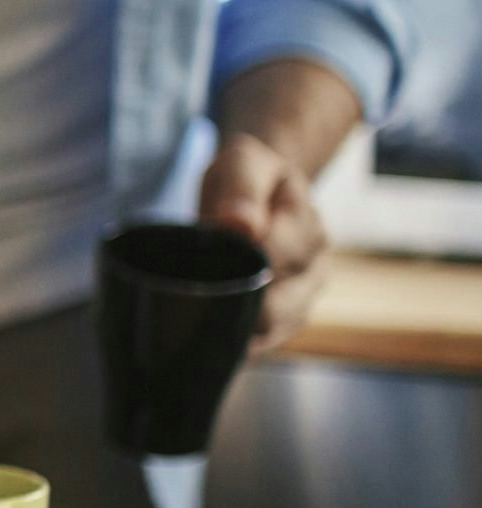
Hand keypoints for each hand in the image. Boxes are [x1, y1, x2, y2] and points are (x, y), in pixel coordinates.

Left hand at [199, 131, 330, 353]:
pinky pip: (261, 343)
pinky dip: (234, 346)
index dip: (245, 257)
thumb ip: (242, 187)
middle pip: (282, 306)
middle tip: (195, 291)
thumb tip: (240, 224)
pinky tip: (208, 344)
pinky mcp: (281, 318)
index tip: (210, 248)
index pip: (281, 255)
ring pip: (272, 331)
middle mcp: (312, 268)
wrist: (254, 191)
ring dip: (235, 329)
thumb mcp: (243, 162)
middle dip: (238, 301)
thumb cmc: (245, 177)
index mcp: (307, 228)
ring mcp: (301, 297)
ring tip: (198, 318)